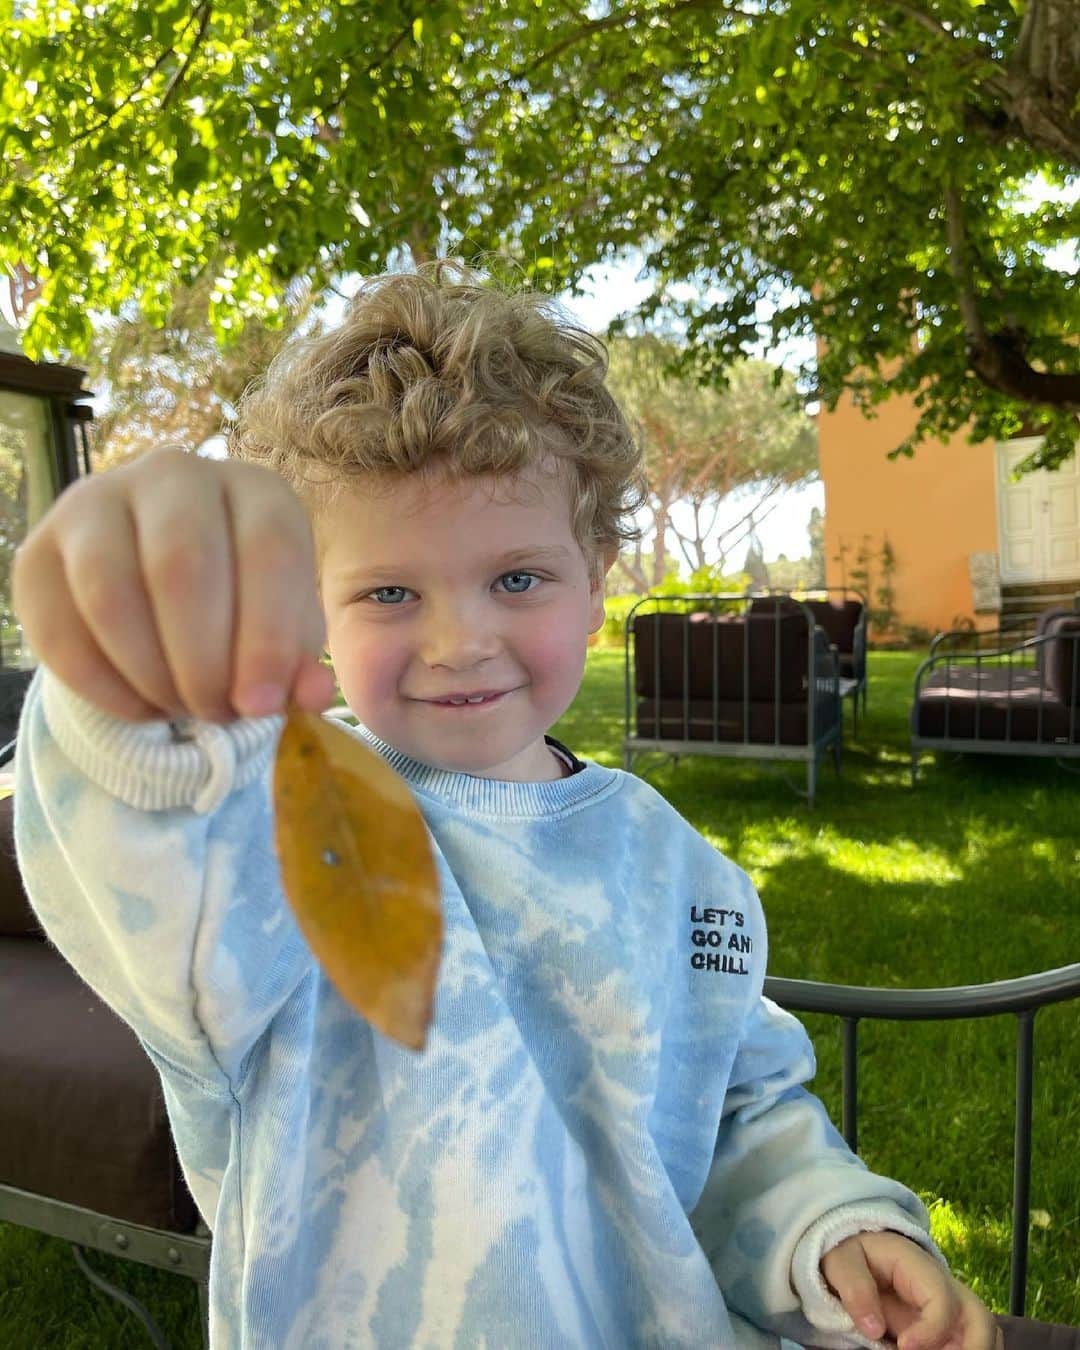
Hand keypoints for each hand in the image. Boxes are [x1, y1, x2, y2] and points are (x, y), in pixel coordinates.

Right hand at [13, 447, 336, 722]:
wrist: (159, 587)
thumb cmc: (243, 604)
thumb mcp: (285, 628)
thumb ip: (300, 659)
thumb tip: (311, 694)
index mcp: (254, 489)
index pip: (269, 548)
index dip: (267, 637)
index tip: (262, 705)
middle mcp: (175, 475)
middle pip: (181, 566)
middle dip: (203, 662)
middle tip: (218, 713)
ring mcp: (96, 502)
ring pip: (111, 594)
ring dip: (151, 674)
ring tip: (182, 709)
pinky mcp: (39, 551)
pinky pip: (58, 627)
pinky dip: (102, 686)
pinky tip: (140, 708)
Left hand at [820, 1231, 1002, 1349]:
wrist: (858, 1255)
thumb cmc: (852, 1256)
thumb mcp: (841, 1262)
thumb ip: (855, 1288)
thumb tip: (874, 1328)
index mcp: (919, 1266)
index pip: (943, 1299)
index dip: (932, 1329)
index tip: (905, 1347)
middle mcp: (945, 1287)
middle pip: (981, 1318)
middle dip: (974, 1348)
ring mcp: (950, 1309)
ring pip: (985, 1335)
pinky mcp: (946, 1328)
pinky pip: (969, 1344)